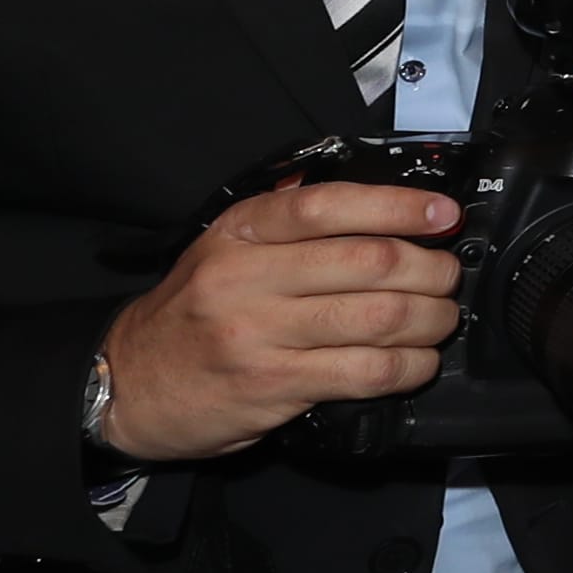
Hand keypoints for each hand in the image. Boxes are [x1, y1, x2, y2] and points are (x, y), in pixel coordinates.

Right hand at [96, 180, 465, 461]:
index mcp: (239, 233)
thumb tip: (364, 185)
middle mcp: (246, 279)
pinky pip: (365, 372)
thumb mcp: (221, 247)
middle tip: (447, 276)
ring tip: (441, 319)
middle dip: (431, 269)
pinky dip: (409, 367)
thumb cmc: (191, 312)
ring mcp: (259, 335)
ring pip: (379, 318)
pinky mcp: (273, 386)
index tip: (443, 215)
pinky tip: (418, 363)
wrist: (125, 385)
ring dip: (431, 319)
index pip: (328, 206)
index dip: (398, 206)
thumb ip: (284, 217)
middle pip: (370, 261)